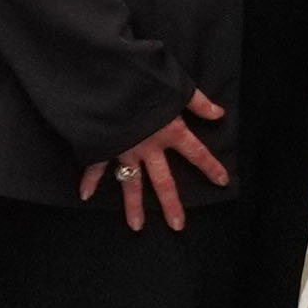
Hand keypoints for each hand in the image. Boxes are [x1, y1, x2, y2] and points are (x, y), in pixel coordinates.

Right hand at [95, 92, 232, 231]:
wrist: (109, 80)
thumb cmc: (145, 80)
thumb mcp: (176, 87)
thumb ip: (198, 102)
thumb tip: (219, 113)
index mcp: (170, 131)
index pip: (196, 152)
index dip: (210, 166)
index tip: (222, 181)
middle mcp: (149, 146)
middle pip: (163, 181)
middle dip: (171, 204)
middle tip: (178, 225)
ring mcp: (125, 149)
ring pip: (131, 183)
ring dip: (133, 206)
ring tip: (137, 227)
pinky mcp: (104, 145)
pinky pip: (96, 166)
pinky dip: (89, 179)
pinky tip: (84, 195)